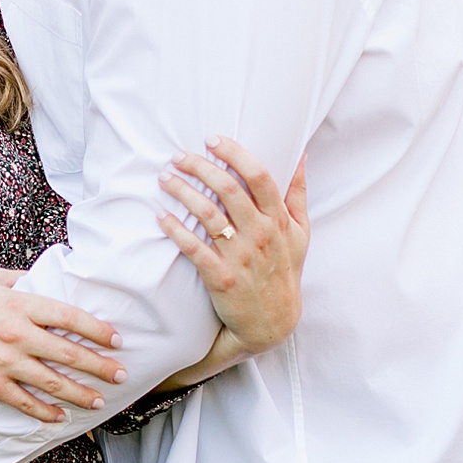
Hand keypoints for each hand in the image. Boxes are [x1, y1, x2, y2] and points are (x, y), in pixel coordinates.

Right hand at [0, 271, 125, 423]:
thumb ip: (22, 278)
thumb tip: (48, 277)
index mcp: (19, 304)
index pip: (69, 317)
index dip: (97, 330)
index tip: (116, 340)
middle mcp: (16, 334)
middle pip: (68, 353)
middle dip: (99, 366)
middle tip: (120, 374)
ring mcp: (5, 362)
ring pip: (53, 383)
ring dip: (80, 394)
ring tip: (99, 400)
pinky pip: (26, 403)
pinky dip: (46, 412)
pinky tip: (61, 417)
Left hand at [156, 137, 308, 381]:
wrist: (273, 323)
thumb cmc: (285, 271)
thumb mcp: (301, 233)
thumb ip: (298, 193)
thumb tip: (301, 154)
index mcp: (279, 220)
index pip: (259, 176)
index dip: (234, 153)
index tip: (212, 139)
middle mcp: (261, 235)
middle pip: (228, 190)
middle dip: (200, 166)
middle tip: (177, 155)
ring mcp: (241, 257)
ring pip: (208, 215)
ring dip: (183, 192)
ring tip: (165, 178)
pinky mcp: (221, 278)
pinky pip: (194, 249)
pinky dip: (176, 230)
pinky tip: (161, 216)